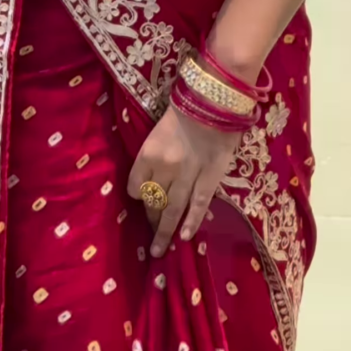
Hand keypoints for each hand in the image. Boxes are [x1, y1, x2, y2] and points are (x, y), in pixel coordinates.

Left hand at [127, 103, 239, 256]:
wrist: (216, 99)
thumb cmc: (185, 109)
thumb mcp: (158, 130)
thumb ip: (153, 155)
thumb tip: (152, 177)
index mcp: (147, 153)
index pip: (134, 185)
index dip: (138, 193)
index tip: (144, 196)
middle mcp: (164, 167)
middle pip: (152, 201)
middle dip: (151, 219)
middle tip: (151, 235)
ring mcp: (188, 174)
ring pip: (172, 209)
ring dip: (164, 231)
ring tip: (160, 251)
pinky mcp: (211, 177)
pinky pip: (199, 203)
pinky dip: (192, 221)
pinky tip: (185, 237)